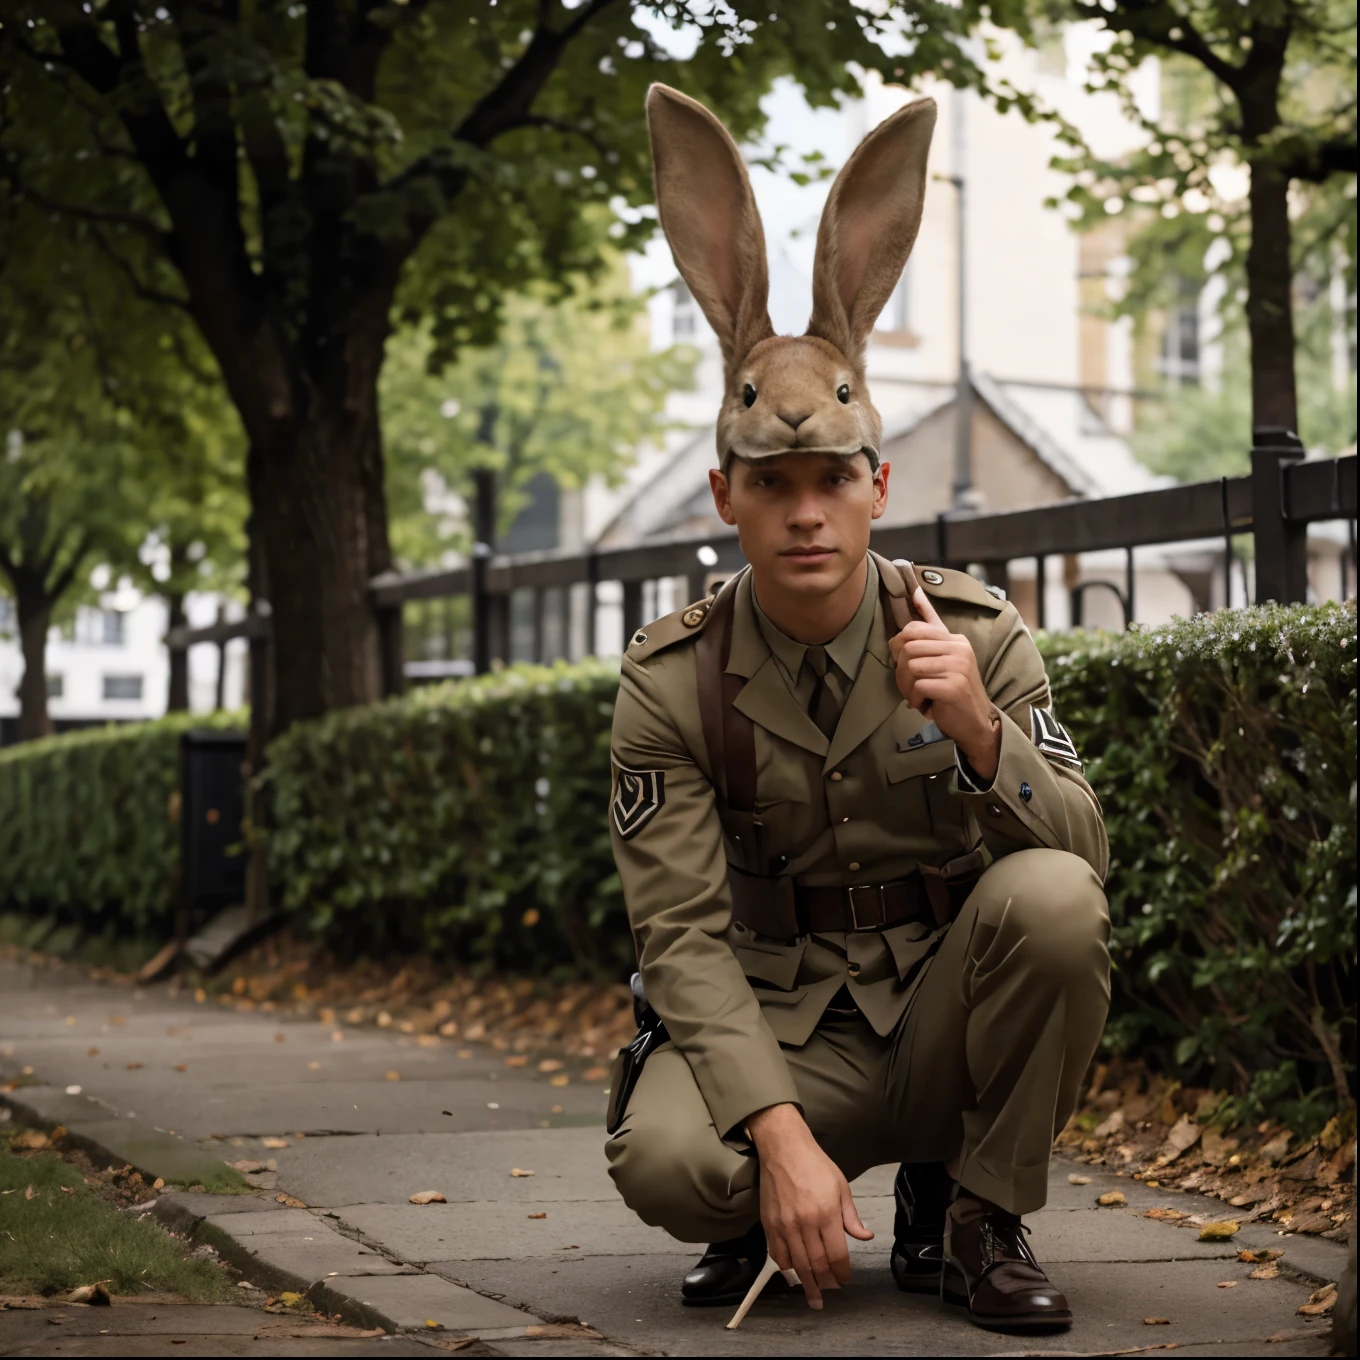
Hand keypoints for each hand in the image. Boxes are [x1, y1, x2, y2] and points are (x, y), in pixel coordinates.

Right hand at [747, 1103, 872, 1308]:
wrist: (783, 1148)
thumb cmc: (815, 1165)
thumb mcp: (841, 1186)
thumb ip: (851, 1216)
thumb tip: (865, 1236)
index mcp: (826, 1214)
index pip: (836, 1256)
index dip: (842, 1273)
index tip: (845, 1280)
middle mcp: (805, 1223)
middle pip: (817, 1265)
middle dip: (825, 1284)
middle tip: (829, 1294)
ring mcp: (784, 1225)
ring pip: (797, 1265)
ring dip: (806, 1283)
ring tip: (813, 1296)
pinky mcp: (769, 1223)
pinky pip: (777, 1254)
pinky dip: (786, 1268)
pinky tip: (793, 1273)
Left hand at [888, 585, 1000, 781]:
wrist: (975, 722)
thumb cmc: (953, 689)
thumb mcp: (943, 655)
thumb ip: (930, 625)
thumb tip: (914, 592)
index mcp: (955, 638)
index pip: (912, 629)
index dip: (900, 649)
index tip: (910, 665)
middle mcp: (959, 648)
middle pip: (906, 648)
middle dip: (902, 672)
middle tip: (914, 686)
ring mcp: (959, 666)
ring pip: (910, 667)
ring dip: (908, 688)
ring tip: (921, 696)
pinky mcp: (954, 686)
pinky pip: (918, 686)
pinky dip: (916, 700)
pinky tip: (928, 706)